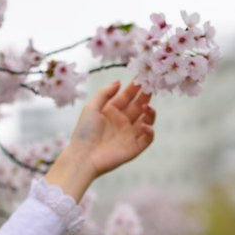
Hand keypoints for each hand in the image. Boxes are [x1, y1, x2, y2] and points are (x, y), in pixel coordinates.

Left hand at [45, 81, 156, 201]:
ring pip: (147, 120)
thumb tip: (118, 81)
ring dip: (150, 113)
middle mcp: (122, 121)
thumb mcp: (91, 107)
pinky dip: (150, 131)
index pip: (127, 96)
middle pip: (139, 106)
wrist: (83, 157)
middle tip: (151, 87)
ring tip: (146, 108)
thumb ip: (104, 93)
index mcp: (112, 111)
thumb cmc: (84, 132)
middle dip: (146, 97)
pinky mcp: (135, 148)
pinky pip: (148, 138)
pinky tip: (144, 125)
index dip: (135, 87)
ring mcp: (129, 134)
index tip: (142, 77)